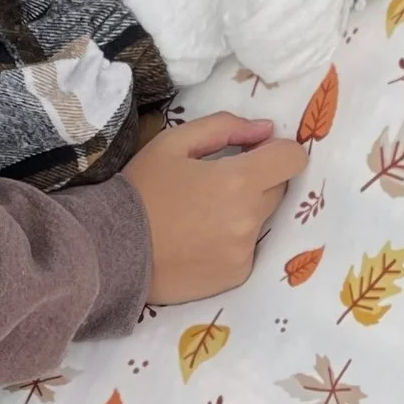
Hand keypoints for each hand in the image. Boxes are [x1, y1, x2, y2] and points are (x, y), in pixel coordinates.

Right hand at [122, 114, 307, 305]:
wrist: (111, 252)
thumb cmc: (141, 190)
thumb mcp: (173, 143)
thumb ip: (224, 127)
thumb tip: (265, 128)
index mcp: (238, 181)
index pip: (292, 159)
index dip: (278, 151)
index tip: (255, 154)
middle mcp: (249, 219)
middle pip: (278, 189)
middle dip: (258, 180)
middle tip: (217, 184)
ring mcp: (244, 252)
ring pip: (262, 220)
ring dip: (244, 212)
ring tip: (202, 216)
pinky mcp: (236, 276)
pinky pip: (247, 249)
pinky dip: (231, 242)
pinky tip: (199, 241)